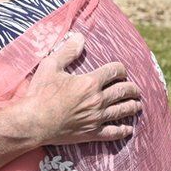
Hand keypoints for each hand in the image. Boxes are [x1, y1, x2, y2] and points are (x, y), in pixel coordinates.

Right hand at [21, 32, 141, 144]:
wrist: (33, 122)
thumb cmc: (40, 93)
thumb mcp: (50, 66)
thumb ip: (67, 51)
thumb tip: (80, 37)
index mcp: (89, 82)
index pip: (114, 71)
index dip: (120, 69)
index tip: (121, 70)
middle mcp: (97, 100)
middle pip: (123, 91)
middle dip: (131, 88)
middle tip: (134, 88)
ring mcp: (96, 118)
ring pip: (122, 111)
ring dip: (132, 106)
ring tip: (137, 104)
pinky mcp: (92, 134)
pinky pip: (113, 133)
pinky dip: (123, 131)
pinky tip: (128, 129)